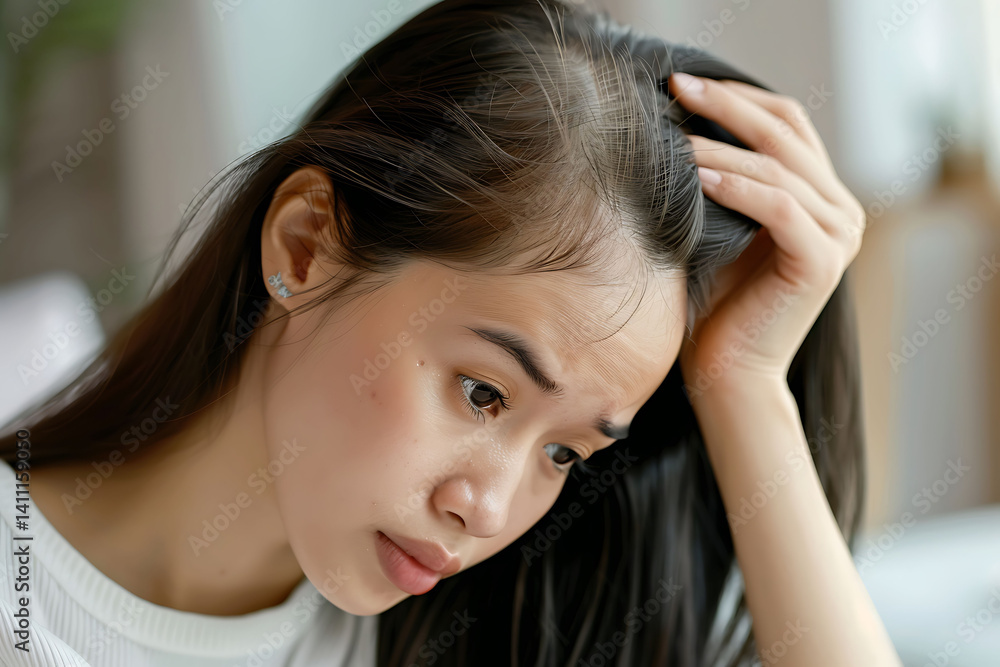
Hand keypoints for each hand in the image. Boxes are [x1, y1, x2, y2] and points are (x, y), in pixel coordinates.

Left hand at [666, 72, 866, 391]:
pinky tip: (698, 177)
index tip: (683, 85)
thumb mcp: (719, 226)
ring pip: (778, 169)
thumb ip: (722, 181)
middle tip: (676, 88)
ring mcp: (839, 235)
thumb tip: (682, 124)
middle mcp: (841, 211)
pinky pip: (779, 207)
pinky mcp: (822, 261)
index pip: (786, 124)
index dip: (738, 99)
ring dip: (720, 150)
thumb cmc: (712, 304)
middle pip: (785, 135)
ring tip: (673, 138)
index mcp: (821, 197)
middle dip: (726, 106)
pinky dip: (737, 188)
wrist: (726, 374)